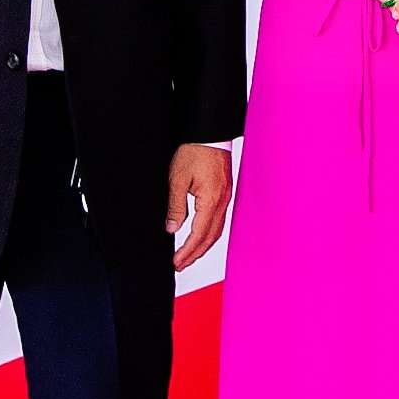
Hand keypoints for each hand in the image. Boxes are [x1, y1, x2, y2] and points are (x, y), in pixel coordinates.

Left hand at [168, 143, 235, 269]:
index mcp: (211, 200)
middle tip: (180, 265)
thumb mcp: (177, 180)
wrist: (210, 133)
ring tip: (189, 255)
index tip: (176, 261)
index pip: (199, 234)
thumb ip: (176, 207)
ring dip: (203, 245)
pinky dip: (210, 233)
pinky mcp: (225, 193)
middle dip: (195, 254)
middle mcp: (222, 202)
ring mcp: (226, 198)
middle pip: (211, 237)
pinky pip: (220, 220)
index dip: (187, 251)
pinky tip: (201, 236)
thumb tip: (172, 228)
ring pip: (217, 230)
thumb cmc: (195, 151)